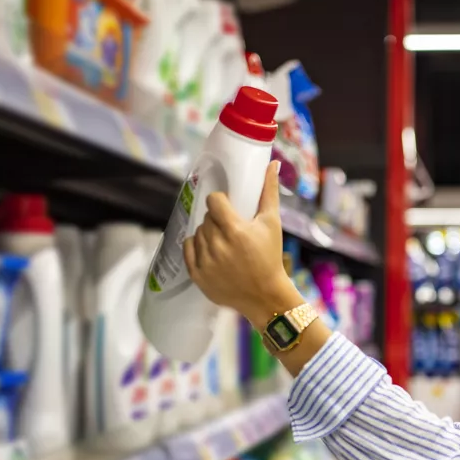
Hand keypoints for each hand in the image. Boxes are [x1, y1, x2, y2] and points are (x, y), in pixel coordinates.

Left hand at [184, 161, 304, 325]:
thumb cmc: (270, 257)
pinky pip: (188, 248)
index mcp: (235, 230)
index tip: (228, 208)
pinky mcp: (197, 275)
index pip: (214, 202)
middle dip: (217, 220)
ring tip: (223, 242)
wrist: (265, 295)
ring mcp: (206, 261)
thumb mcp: (272, 224)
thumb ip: (269, 192)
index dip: (221, 203)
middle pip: (207, 218)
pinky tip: (210, 251)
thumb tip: (272, 164)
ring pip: (198, 232)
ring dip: (207, 234)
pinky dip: (196, 247)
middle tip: (230, 229)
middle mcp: (217, 245)